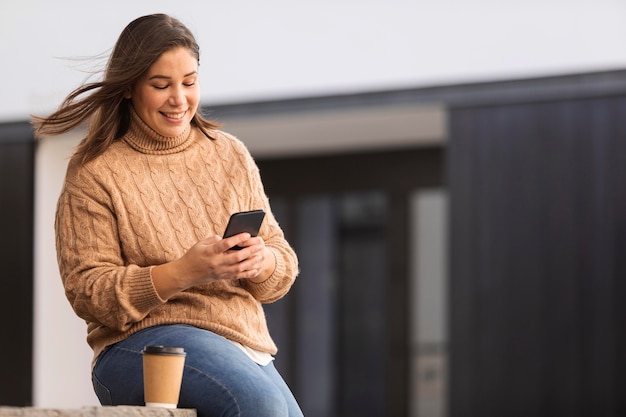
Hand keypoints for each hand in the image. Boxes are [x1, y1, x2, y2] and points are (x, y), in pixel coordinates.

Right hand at [151, 233, 272, 298]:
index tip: (247, 235)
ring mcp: (220, 271)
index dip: (237, 239)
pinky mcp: (222, 277)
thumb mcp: (200, 244)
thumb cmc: (193, 256)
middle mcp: (216, 262)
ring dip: (251, 262)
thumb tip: (227, 237)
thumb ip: (214, 239)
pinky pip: (237, 276)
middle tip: (260, 245)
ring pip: (239, 268)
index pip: (226, 244)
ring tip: (260, 255)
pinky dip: (247, 273)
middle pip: (236, 257)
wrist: (185, 274)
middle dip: (250, 251)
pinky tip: (255, 268)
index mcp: (210, 252)